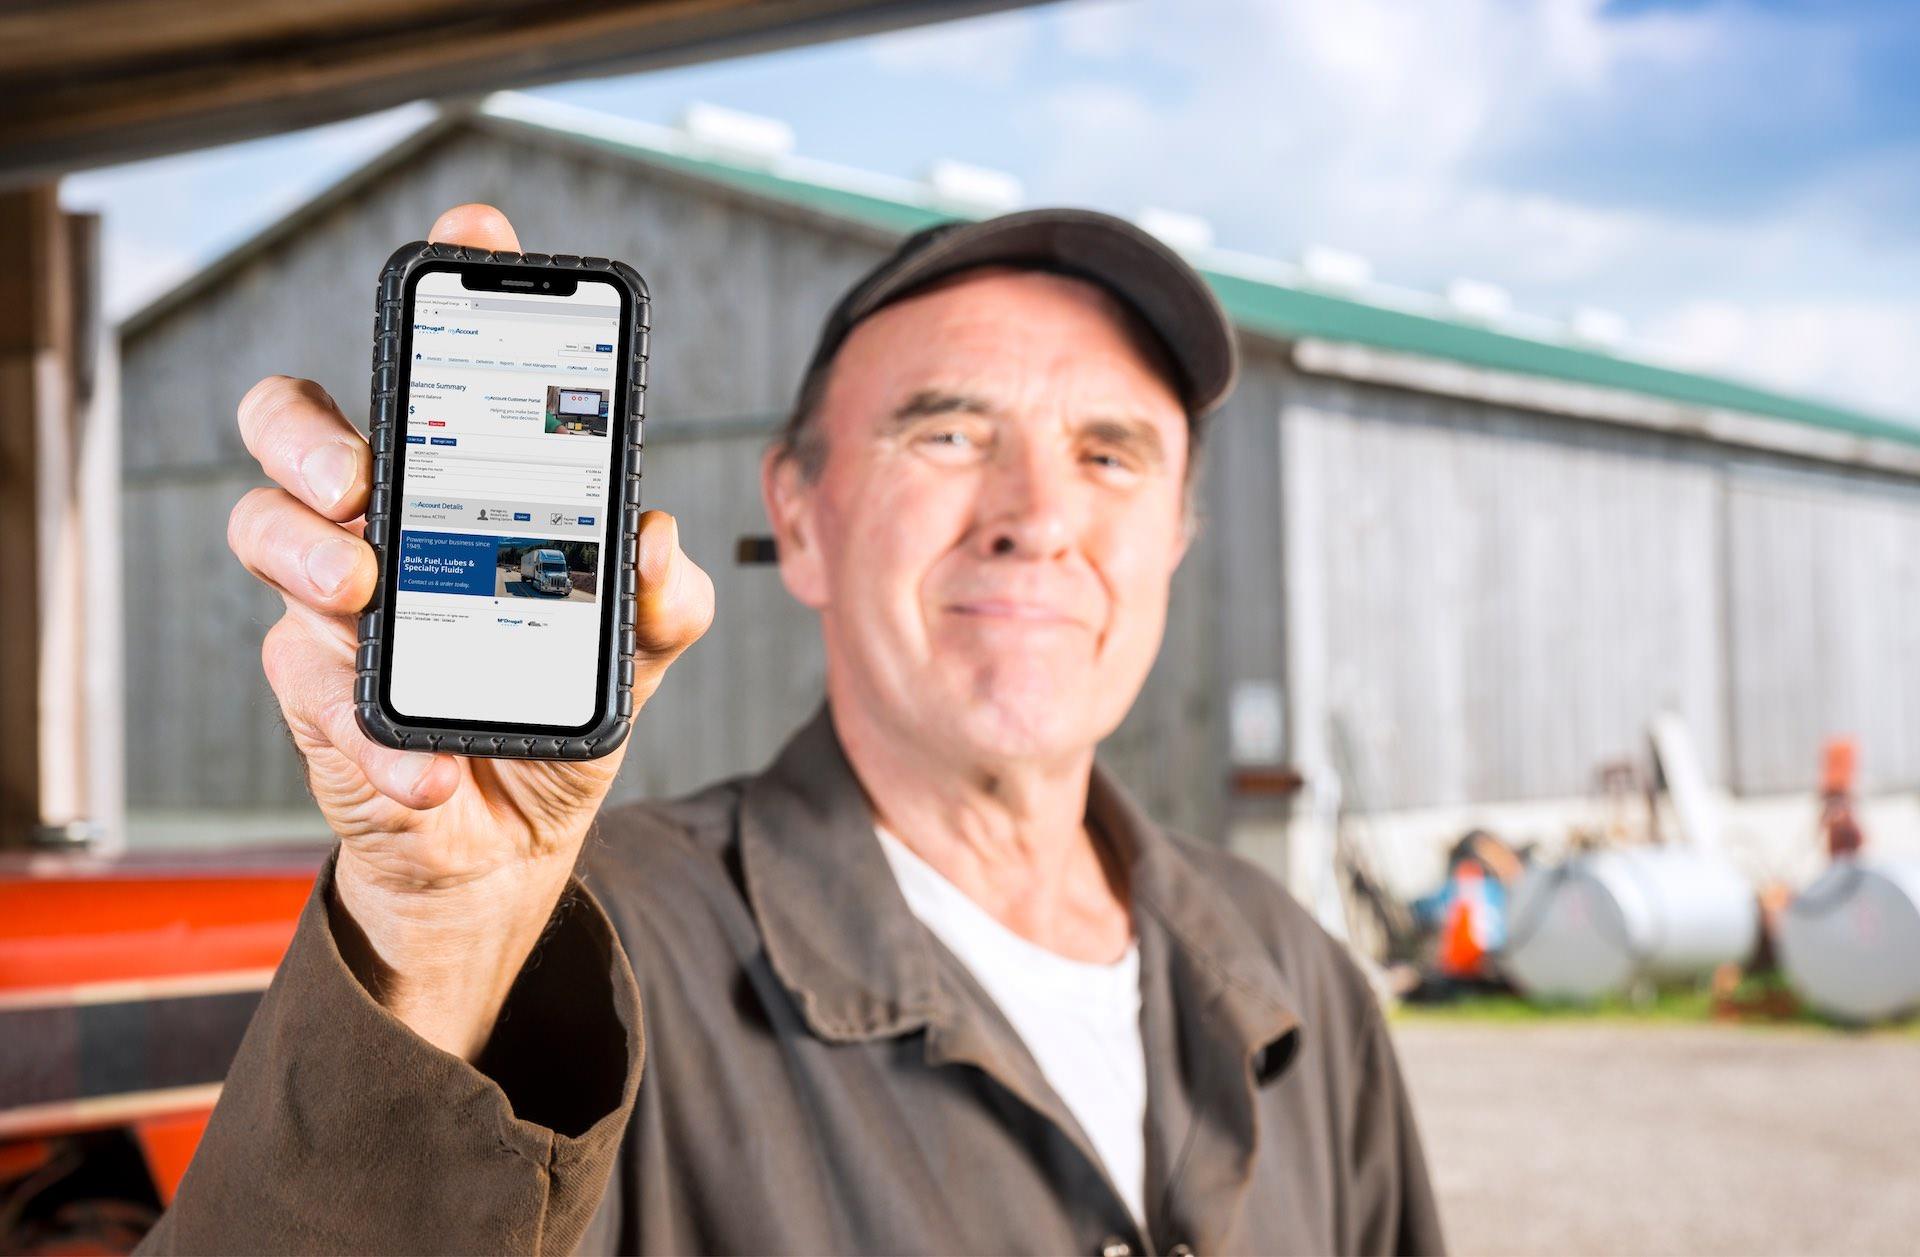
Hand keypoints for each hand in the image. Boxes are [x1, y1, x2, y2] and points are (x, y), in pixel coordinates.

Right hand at [228, 204, 712, 1057]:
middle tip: (360, 475)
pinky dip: (373, 729)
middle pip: (295, 425)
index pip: (438, 369)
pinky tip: (429, 768)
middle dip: (310, 429)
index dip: (447, 291)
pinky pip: (311, 684)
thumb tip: (658, 536)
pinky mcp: (313, 693)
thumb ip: (664, 601)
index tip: (475, 234)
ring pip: (266, 532)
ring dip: (308, 558)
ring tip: (369, 596)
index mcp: (463, 490)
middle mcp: (385, 524)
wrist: (509, 848)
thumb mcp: (637, 659)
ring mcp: (336, 604)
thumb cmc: (559, 714)